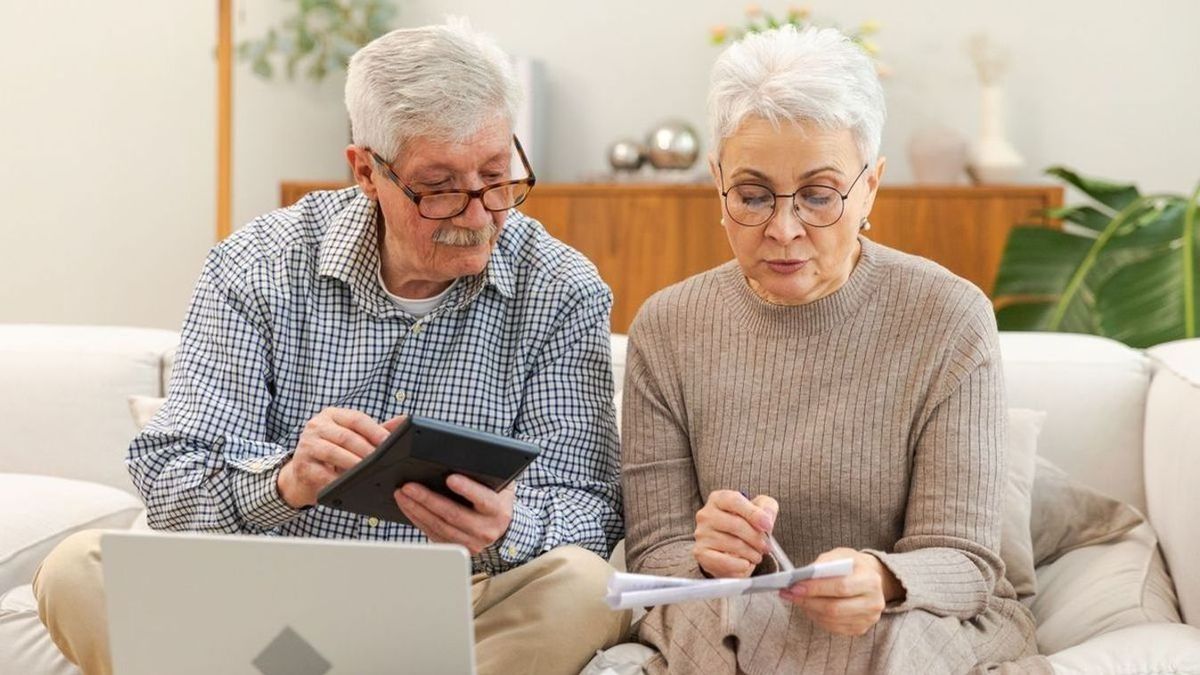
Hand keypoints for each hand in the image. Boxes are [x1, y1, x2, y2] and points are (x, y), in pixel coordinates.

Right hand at [277, 409, 404, 508]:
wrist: (302, 475)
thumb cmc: (332, 453)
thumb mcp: (353, 437)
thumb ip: (376, 430)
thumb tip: (403, 421)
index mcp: (332, 415)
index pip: (356, 418)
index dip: (374, 430)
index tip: (389, 443)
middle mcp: (316, 426)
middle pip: (346, 436)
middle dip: (367, 450)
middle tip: (383, 462)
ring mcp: (306, 444)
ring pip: (334, 453)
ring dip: (354, 464)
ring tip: (369, 472)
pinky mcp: (301, 465)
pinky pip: (323, 473)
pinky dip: (338, 479)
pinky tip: (350, 484)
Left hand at [394, 475, 515, 554]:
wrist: (498, 525)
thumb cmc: (495, 497)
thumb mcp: (499, 483)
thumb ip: (486, 473)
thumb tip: (463, 457)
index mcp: (498, 510)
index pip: (483, 499)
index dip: (467, 489)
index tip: (450, 478)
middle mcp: (486, 530)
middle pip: (453, 515)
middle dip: (428, 499)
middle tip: (409, 486)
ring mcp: (470, 542)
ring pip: (439, 526)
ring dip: (417, 509)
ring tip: (402, 494)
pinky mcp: (455, 547)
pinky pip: (432, 533)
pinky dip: (417, 519)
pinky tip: (408, 506)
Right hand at [693, 490, 778, 577]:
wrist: (729, 549)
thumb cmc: (745, 525)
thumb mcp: (760, 510)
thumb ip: (767, 508)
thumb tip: (767, 518)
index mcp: (719, 499)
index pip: (735, 501)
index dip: (753, 513)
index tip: (768, 525)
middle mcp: (706, 514)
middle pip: (736, 524)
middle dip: (756, 538)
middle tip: (766, 546)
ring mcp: (701, 534)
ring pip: (732, 544)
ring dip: (751, 553)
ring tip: (757, 555)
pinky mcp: (701, 553)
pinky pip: (723, 561)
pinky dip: (739, 565)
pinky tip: (746, 564)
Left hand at [779, 548, 901, 635]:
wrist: (869, 578)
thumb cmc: (851, 565)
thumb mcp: (840, 555)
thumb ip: (823, 564)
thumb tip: (803, 576)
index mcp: (871, 580)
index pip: (841, 587)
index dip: (816, 588)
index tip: (795, 586)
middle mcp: (874, 602)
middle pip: (835, 608)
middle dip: (808, 601)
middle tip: (789, 594)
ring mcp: (868, 618)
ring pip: (832, 620)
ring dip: (809, 610)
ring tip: (796, 599)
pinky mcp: (860, 628)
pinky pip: (833, 628)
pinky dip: (817, 618)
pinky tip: (809, 607)